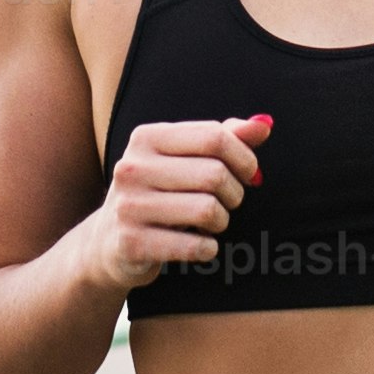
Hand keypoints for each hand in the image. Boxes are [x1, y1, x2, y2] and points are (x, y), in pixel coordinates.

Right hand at [83, 112, 268, 291]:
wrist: (109, 242)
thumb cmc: (159, 192)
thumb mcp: (184, 158)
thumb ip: (225, 138)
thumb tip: (264, 125)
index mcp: (146, 137)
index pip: (214, 137)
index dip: (244, 157)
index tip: (249, 173)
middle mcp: (132, 168)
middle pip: (215, 174)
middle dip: (234, 193)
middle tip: (227, 202)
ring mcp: (128, 206)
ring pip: (208, 210)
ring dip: (221, 221)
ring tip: (211, 223)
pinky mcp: (131, 243)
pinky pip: (194, 246)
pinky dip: (208, 248)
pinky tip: (200, 245)